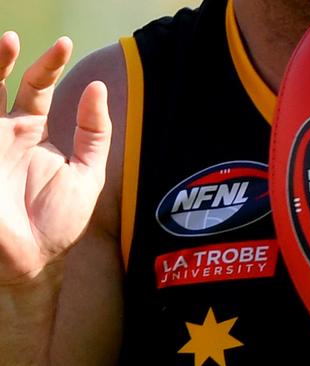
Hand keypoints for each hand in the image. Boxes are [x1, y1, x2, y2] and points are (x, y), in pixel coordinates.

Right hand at [0, 32, 110, 283]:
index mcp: (31, 131)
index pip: (37, 88)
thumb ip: (94, 132)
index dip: (48, 65)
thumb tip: (97, 87)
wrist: (34, 261)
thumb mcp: (87, 173)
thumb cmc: (59, 221)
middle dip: (3, 59)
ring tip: (2, 46)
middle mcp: (3, 132)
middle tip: (13, 39)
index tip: (65, 44)